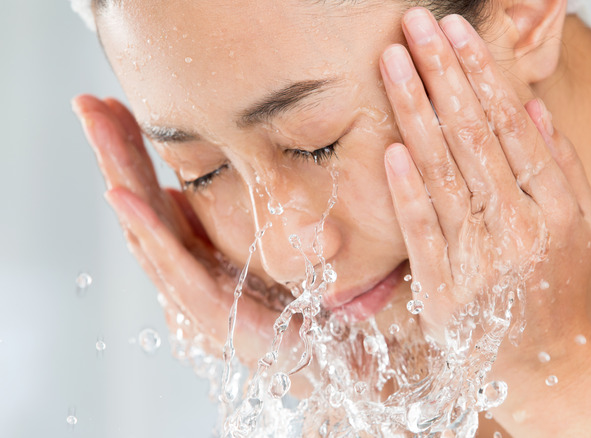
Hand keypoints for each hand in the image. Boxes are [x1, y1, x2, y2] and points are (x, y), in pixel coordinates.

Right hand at [72, 95, 291, 365]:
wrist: (328, 350)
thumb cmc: (293, 301)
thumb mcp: (253, 246)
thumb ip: (216, 224)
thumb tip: (178, 192)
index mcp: (194, 253)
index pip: (154, 193)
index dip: (132, 151)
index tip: (113, 105)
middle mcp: (186, 271)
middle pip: (141, 205)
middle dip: (114, 152)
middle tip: (88, 103)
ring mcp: (194, 292)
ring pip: (148, 228)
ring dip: (122, 176)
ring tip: (100, 131)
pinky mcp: (213, 311)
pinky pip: (175, 265)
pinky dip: (148, 229)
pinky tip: (125, 194)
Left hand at [380, 8, 590, 367]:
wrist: (546, 364)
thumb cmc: (556, 286)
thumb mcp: (579, 224)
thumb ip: (559, 165)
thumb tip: (531, 106)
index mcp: (554, 207)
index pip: (511, 127)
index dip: (482, 75)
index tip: (457, 32)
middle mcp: (519, 229)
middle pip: (472, 138)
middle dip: (442, 74)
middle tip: (417, 24)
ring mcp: (481, 261)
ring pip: (443, 174)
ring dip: (415, 112)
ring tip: (394, 61)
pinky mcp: (446, 292)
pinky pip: (423, 234)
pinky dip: (406, 190)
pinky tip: (390, 148)